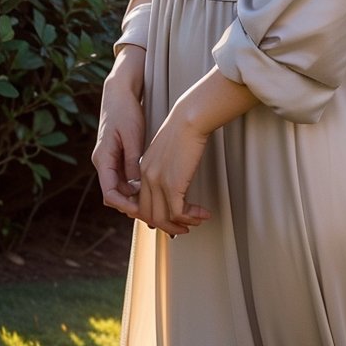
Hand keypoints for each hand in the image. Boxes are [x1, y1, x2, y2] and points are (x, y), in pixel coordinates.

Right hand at [92, 70, 145, 219]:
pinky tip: (156, 191)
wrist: (119, 92)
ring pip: (123, 191)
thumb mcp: (131, 135)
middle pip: (117, 196)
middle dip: (135, 209)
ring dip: (138, 200)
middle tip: (157, 216)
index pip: (110, 194)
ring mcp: (110, 162)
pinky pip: (127, 180)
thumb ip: (133, 160)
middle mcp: (104, 164)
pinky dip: (139, 189)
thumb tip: (137, 186)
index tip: (144, 212)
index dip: (126, 206)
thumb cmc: (125, 110)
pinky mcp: (119, 158)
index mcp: (102, 159)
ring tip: (160, 208)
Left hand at [137, 99, 212, 237]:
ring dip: (180, 225)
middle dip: (167, 225)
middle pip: (148, 214)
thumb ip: (164, 165)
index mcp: (143, 169)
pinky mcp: (172, 184)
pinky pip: (178, 212)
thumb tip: (174, 178)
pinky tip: (203, 214)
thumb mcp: (167, 150)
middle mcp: (146, 177)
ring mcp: (157, 182)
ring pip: (161, 218)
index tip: (171, 219)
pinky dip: (191, 217)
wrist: (190, 119)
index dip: (156, 215)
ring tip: (195, 222)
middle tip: (183, 227)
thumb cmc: (184, 129)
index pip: (142, 202)